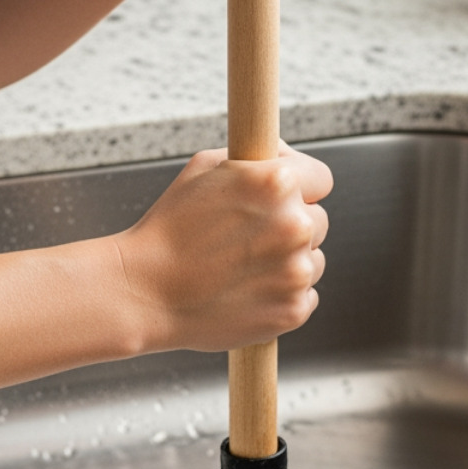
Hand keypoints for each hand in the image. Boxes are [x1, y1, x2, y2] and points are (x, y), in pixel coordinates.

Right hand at [114, 143, 331, 352]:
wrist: (145, 289)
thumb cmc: (169, 228)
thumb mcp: (205, 168)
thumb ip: (257, 158)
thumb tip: (287, 159)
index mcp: (277, 182)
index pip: (322, 178)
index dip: (301, 187)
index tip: (285, 199)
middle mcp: (295, 224)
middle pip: (320, 221)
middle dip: (290, 226)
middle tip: (249, 238)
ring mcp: (296, 271)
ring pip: (313, 261)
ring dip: (287, 263)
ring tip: (242, 267)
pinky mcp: (292, 310)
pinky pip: (304, 297)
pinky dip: (280, 296)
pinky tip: (245, 290)